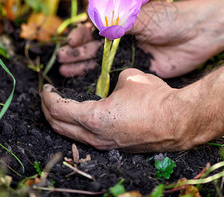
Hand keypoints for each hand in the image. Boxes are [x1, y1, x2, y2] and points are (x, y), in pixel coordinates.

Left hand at [41, 68, 209, 151]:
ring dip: (61, 120)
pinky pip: (87, 137)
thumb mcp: (128, 78)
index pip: (58, 108)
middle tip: (46, 97)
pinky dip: (77, 126)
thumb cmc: (154, 97)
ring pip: (71, 135)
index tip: (45, 86)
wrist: (178, 121)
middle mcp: (95, 136)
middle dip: (47, 110)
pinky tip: (82, 116)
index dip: (48, 96)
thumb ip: (111, 81)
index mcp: (93, 117)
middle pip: (58, 126)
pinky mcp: (115, 146)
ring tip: (59, 106)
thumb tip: (110, 85)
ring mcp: (105, 144)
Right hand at [58, 0, 219, 77]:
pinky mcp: (139, 69)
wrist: (197, 33)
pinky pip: (116, 76)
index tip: (71, 42)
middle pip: (93, 47)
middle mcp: (122, 39)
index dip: (80, 35)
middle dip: (76, 52)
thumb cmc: (168, 19)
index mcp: (120, 22)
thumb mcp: (140, 17)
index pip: (93, 28)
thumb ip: (117, 24)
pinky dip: (101, 80)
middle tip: (61, 60)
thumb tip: (93, 27)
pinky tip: (86, 84)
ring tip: (65, 71)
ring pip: (100, 62)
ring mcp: (129, 55)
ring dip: (83, 66)